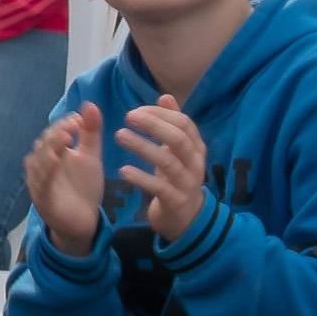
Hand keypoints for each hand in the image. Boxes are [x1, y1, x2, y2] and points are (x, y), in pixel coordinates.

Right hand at [24, 98, 110, 252]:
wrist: (83, 221)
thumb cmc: (84, 187)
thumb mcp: (91, 156)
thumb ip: (90, 132)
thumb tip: (90, 104)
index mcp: (52, 153)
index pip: (52, 133)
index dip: (63, 124)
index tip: (79, 119)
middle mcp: (42, 165)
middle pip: (43, 145)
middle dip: (57, 133)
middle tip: (73, 125)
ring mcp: (40, 182)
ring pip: (39, 162)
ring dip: (51, 148)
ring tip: (65, 137)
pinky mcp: (43, 199)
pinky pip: (42, 183)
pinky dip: (47, 171)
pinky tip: (56, 160)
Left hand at [113, 97, 212, 247]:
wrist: (185, 218)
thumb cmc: (177, 178)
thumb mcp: (177, 151)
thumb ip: (173, 124)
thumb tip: (165, 96)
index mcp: (196, 148)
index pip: (183, 123)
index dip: (160, 114)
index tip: (136, 110)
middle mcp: (195, 163)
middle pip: (178, 139)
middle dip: (154, 125)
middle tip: (129, 116)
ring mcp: (187, 183)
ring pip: (167, 162)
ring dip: (142, 147)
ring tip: (120, 135)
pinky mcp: (175, 201)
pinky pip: (159, 188)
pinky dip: (141, 178)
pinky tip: (123, 170)